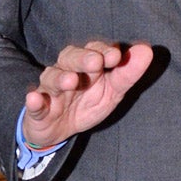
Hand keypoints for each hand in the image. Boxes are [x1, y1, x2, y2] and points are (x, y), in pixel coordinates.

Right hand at [22, 40, 153, 148]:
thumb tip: (146, 50)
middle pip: (71, 57)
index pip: (95, 49)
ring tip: (71, 81)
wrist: (60, 130)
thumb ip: (128, 73)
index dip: (104, 51)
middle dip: (83, 59)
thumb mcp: (113, 91)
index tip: (115, 56)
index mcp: (88, 63)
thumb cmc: (88, 102)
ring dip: (61, 77)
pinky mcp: (37, 108)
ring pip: (52, 77)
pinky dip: (34, 100)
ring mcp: (50, 89)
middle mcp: (67, 70)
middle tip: (95, 62)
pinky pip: (33, 103)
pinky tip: (35, 98)